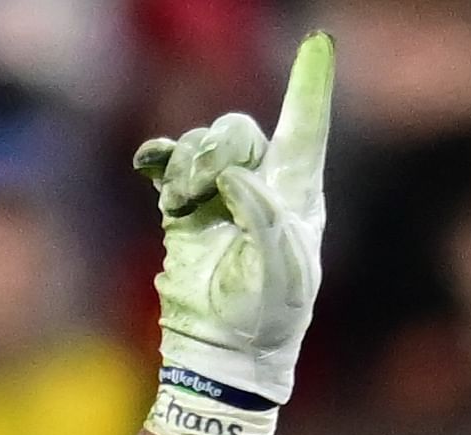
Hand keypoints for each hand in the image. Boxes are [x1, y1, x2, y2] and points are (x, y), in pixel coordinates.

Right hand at [136, 31, 332, 412]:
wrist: (223, 354)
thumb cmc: (268, 318)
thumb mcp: (282, 270)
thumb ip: (264, 215)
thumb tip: (234, 177)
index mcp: (297, 196)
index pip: (305, 130)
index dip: (311, 85)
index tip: (318, 43)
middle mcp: (262, 188)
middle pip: (238, 131)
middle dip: (217, 149)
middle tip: (204, 186)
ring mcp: (220, 198)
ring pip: (202, 146)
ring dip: (188, 165)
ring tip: (182, 203)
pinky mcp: (185, 212)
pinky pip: (169, 166)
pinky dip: (160, 160)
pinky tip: (151, 168)